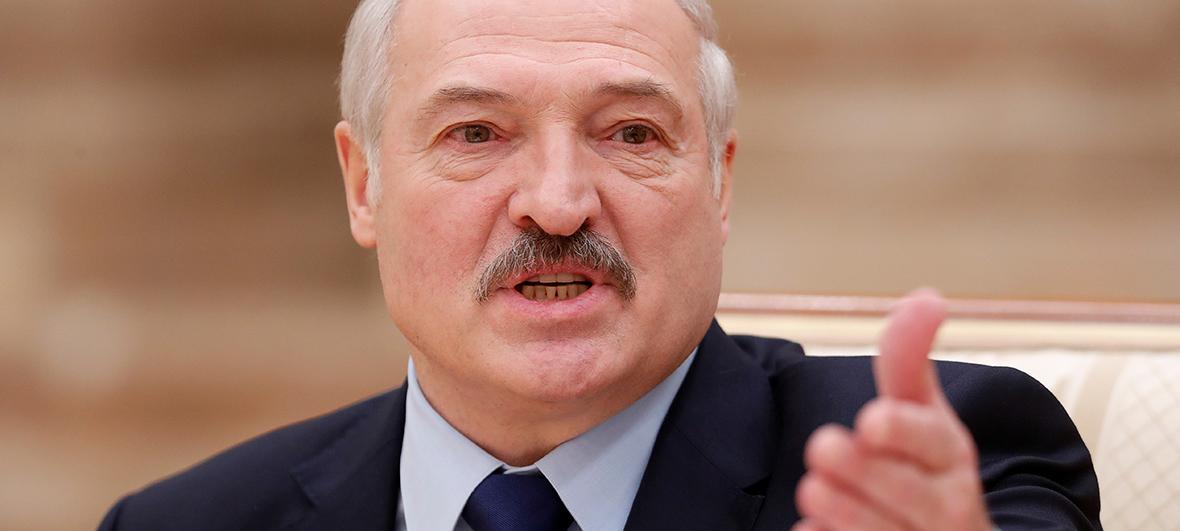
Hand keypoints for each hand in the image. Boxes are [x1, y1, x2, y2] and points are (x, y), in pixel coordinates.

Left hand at [793, 289, 992, 530]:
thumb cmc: (926, 468)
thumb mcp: (924, 415)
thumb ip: (909, 362)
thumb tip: (927, 297)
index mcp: (950, 456)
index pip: (935, 441)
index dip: (906, 431)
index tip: (871, 420)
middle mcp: (946, 505)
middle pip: (908, 492)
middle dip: (864, 471)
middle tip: (822, 447)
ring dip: (844, 509)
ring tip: (814, 488)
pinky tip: (813, 530)